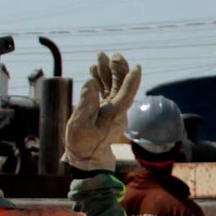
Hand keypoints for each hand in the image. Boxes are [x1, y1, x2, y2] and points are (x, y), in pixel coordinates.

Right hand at [64, 52, 141, 171]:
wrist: (86, 159)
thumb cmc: (82, 143)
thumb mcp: (79, 124)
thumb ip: (86, 103)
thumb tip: (91, 82)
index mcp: (114, 115)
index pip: (126, 95)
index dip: (131, 80)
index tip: (137, 67)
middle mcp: (117, 111)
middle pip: (122, 86)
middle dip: (118, 69)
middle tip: (112, 55)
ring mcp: (112, 111)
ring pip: (114, 86)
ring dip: (108, 72)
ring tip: (100, 56)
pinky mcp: (105, 111)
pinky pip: (106, 92)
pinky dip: (101, 80)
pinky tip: (94, 71)